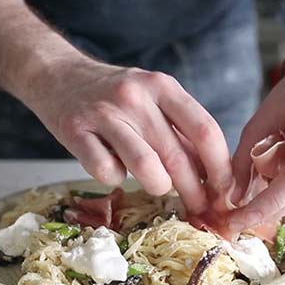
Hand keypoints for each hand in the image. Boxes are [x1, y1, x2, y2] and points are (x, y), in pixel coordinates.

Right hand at [27, 60, 232, 213]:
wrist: (57, 75)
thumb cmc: (113, 95)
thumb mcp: (152, 99)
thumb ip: (179, 131)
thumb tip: (213, 174)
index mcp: (161, 86)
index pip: (204, 130)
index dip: (220, 166)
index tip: (226, 190)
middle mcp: (135, 97)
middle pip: (177, 155)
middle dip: (194, 191)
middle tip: (200, 208)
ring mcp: (103, 114)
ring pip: (145, 167)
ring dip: (158, 187)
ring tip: (157, 186)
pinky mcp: (75, 132)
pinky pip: (106, 173)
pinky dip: (115, 179)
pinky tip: (113, 167)